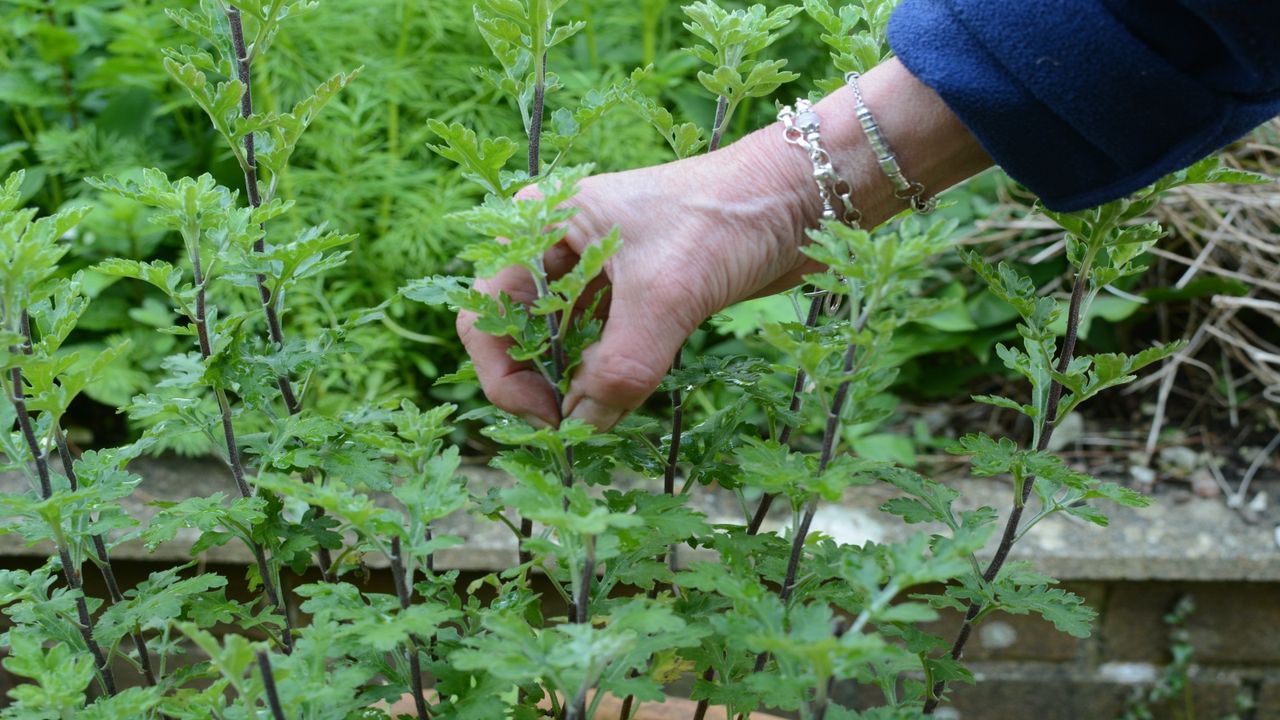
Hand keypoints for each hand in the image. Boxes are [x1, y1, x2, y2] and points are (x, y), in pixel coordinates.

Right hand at [456, 133, 815, 430]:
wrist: (799, 198)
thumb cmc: (725, 218)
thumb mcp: (666, 294)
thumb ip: (620, 367)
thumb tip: (584, 428)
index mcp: (541, 225)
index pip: (486, 314)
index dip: (504, 375)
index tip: (549, 418)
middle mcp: (557, 248)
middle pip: (518, 334)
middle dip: (539, 385)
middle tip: (575, 430)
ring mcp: (595, 273)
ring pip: (560, 346)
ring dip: (574, 387)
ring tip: (601, 418)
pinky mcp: (633, 296)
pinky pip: (599, 349)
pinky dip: (604, 379)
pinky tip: (622, 400)